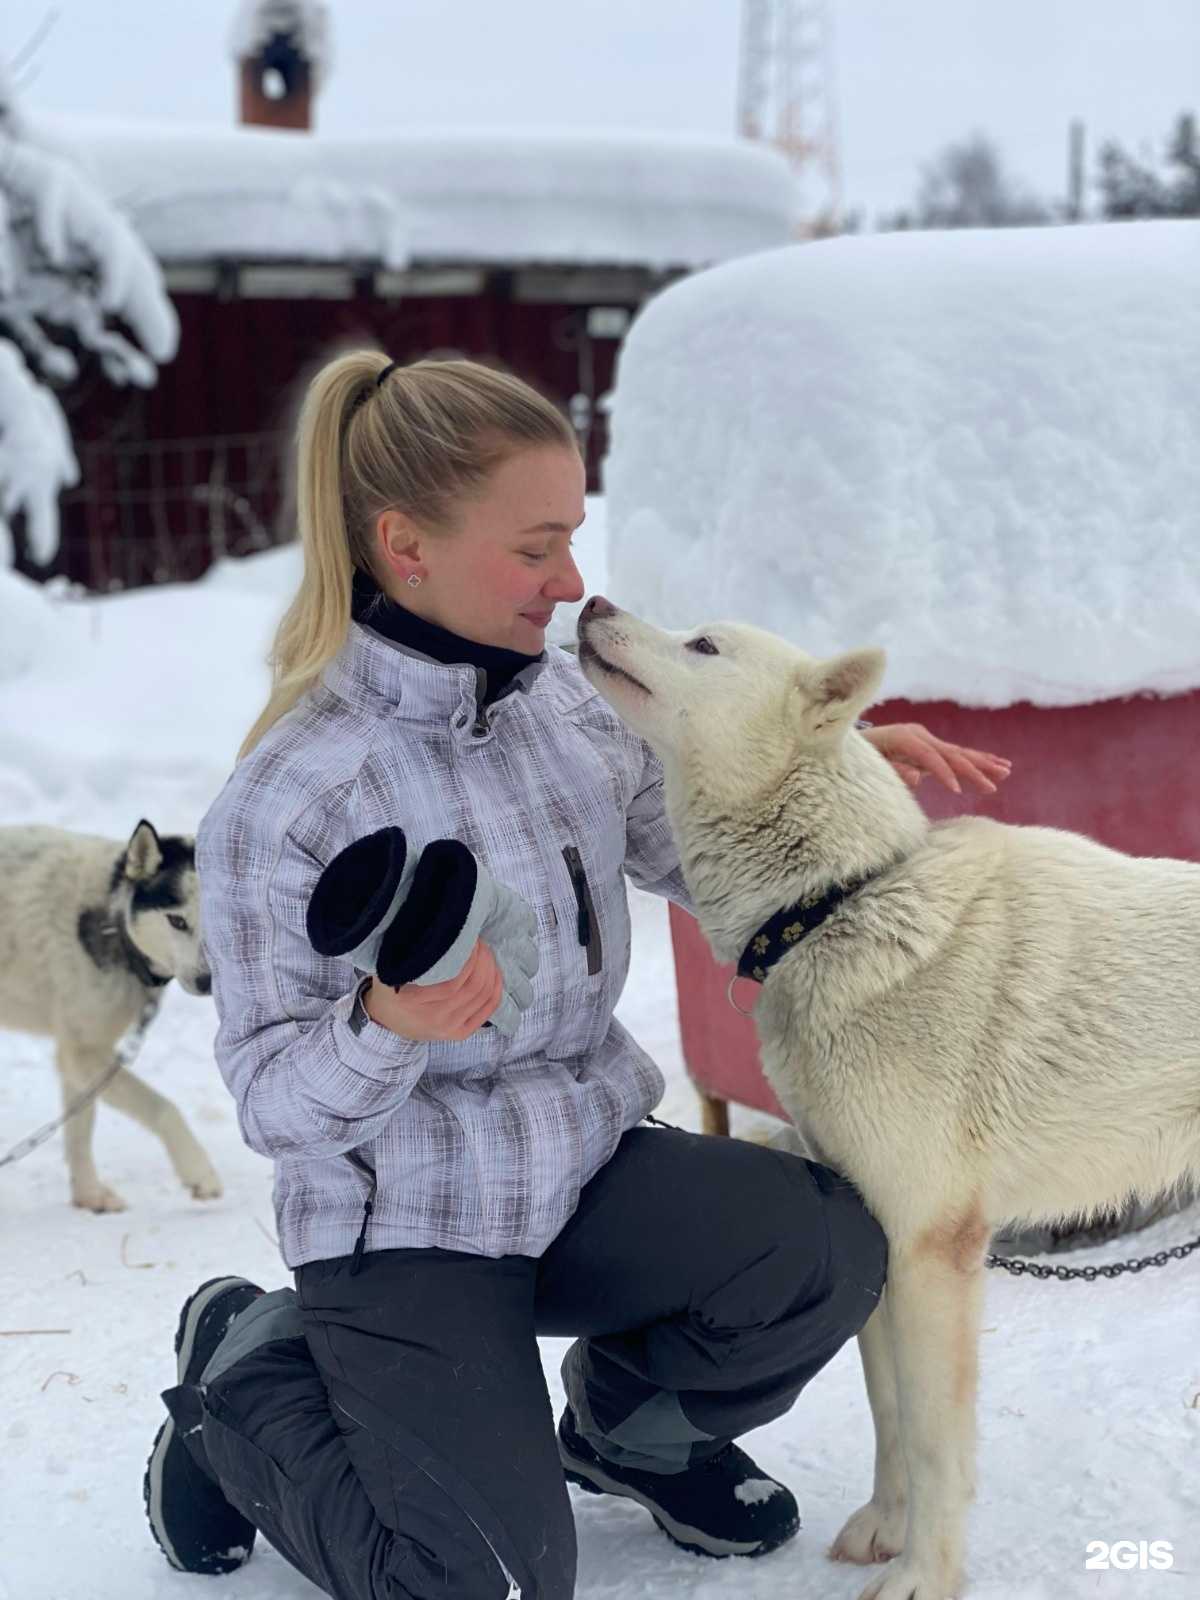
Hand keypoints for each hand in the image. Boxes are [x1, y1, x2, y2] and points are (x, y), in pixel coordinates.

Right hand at [362, 940, 503, 1041]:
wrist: (386, 1021)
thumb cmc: (390, 987)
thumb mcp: (389, 967)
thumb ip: (409, 952)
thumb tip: (437, 925)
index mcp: (411, 1001)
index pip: (453, 981)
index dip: (469, 957)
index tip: (469, 938)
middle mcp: (432, 1018)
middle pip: (473, 986)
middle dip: (483, 960)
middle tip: (480, 943)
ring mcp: (447, 1028)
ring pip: (483, 995)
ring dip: (490, 970)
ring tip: (485, 953)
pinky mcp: (459, 1034)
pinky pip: (488, 1009)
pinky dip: (496, 988)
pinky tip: (494, 972)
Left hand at [862, 723, 1011, 794]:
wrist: (851, 742)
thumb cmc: (856, 757)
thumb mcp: (868, 766)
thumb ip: (891, 771)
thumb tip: (917, 776)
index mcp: (902, 737)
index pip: (928, 756)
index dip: (943, 773)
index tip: (957, 791)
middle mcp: (918, 735)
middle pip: (950, 753)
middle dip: (972, 770)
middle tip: (992, 787)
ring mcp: (926, 739)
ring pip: (959, 753)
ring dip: (983, 764)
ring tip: (1006, 772)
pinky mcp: (931, 747)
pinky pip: (958, 756)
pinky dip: (978, 761)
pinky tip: (999, 766)